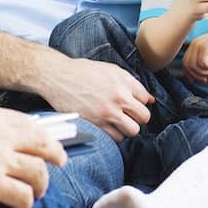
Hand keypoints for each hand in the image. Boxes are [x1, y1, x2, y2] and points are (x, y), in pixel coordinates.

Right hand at [0, 102, 67, 207]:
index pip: (25, 123)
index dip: (39, 133)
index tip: (44, 140)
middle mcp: (1, 136)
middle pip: (42, 144)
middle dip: (55, 153)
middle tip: (59, 161)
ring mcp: (0, 160)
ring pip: (38, 172)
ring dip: (41, 184)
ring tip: (38, 192)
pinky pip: (22, 195)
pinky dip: (25, 203)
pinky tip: (20, 207)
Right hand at [39, 57, 153, 142]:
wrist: (58, 77)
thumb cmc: (82, 71)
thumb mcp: (110, 69)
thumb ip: (131, 83)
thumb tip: (149, 99)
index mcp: (123, 81)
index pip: (146, 99)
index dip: (141, 103)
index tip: (134, 104)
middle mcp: (118, 97)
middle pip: (144, 117)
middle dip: (138, 117)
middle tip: (130, 115)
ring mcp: (107, 112)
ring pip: (133, 130)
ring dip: (128, 128)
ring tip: (119, 122)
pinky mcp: (96, 124)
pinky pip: (116, 137)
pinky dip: (115, 134)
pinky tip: (109, 126)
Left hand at [181, 27, 207, 83]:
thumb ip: (200, 62)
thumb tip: (192, 77)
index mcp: (192, 46)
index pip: (184, 62)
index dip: (188, 73)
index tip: (195, 80)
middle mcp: (193, 44)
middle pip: (187, 65)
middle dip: (196, 75)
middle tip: (205, 78)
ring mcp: (199, 45)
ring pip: (194, 66)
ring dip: (204, 72)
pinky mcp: (205, 47)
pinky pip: (202, 63)